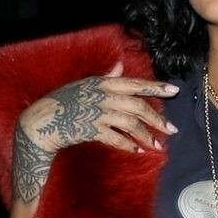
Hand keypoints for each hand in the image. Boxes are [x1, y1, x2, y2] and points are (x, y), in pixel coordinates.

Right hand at [19, 61, 179, 156]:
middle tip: (171, 129)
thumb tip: (120, 67)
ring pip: (129, 122)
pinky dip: (127, 144)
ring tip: (156, 145)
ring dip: (144, 135)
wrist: (43, 120)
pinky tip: (136, 150)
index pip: (134, 83)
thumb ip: (106, 78)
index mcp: (103, 82)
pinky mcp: (90, 128)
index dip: (155, 87)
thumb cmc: (65, 102)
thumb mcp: (85, 85)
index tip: (174, 90)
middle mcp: (102, 95)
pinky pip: (114, 137)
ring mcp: (96, 112)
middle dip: (156, 118)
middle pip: (136, 105)